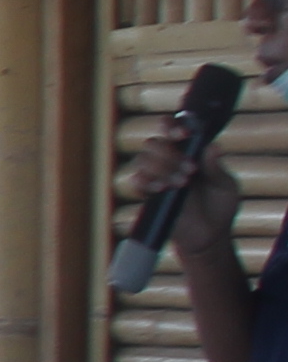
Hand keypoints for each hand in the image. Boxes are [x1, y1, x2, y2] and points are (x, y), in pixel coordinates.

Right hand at [139, 127, 248, 255]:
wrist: (210, 235)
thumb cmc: (220, 206)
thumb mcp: (225, 186)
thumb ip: (216, 168)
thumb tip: (213, 146)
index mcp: (188, 150)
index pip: (171, 128)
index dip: (172, 126)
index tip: (184, 135)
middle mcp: (168, 160)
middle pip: (153, 143)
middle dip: (169, 153)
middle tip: (191, 169)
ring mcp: (156, 176)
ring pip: (142, 159)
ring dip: (161, 168)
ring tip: (182, 184)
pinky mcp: (148, 195)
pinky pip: (135, 181)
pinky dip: (146, 181)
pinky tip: (162, 189)